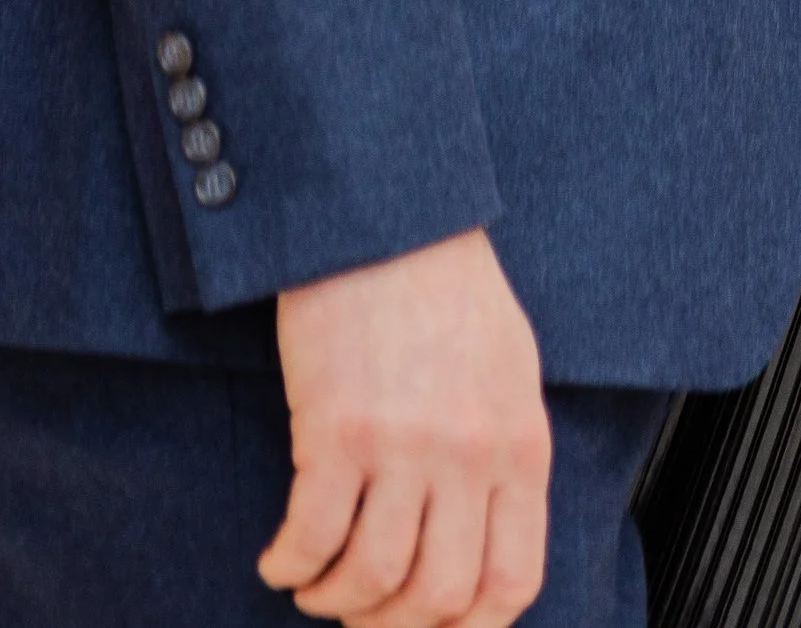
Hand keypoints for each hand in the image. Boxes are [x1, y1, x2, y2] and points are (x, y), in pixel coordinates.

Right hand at [262, 230, 548, 622]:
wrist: (386, 213)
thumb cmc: (444, 284)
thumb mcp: (508, 368)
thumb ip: (502, 452)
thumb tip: (483, 537)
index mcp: (520, 445)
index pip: (511, 581)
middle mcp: (470, 455)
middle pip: (439, 596)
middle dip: (393, 626)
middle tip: (361, 616)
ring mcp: (405, 445)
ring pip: (374, 580)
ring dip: (336, 602)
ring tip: (316, 590)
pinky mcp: (338, 429)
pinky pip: (312, 537)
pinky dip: (291, 565)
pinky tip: (280, 560)